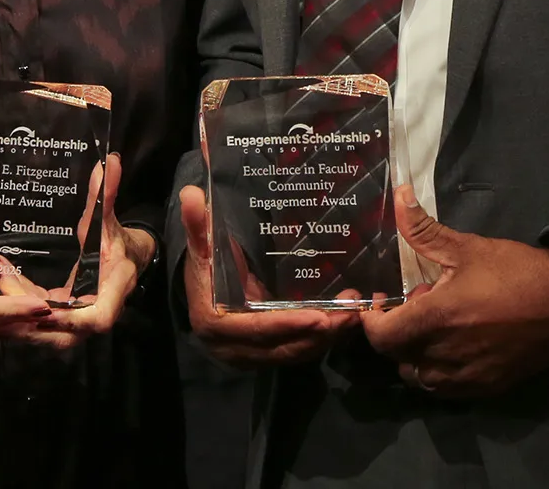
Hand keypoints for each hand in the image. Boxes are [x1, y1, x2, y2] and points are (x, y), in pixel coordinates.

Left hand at [0, 153, 154, 348]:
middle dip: (29, 324)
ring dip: (16, 316)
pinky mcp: (60, 316)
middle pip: (62, 336)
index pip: (95, 319)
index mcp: (111, 291)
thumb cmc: (115, 239)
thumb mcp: (108, 217)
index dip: (71, 320)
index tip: (45, 306)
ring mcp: (75, 318)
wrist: (125, 258)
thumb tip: (108, 161)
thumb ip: (105, 194)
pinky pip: (36, 318)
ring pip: (44, 331)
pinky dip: (16, 305)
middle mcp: (92, 311)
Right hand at [180, 183, 359, 368]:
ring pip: (296, 352)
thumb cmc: (204, 268)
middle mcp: (235, 348)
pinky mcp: (269, 355)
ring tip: (356, 315)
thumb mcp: (201, 247)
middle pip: (284, 346)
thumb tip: (191, 193)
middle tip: (351, 313)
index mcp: (216, 324)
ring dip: (328, 337)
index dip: (288, 325)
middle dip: (320, 333)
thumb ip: (197, 226)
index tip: (320, 317)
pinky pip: (300, 351)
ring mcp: (253, 355)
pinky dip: (323, 340)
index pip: (257, 329)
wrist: (202, 294)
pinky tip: (346, 323)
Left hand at [361, 186, 548, 395]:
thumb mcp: (466, 247)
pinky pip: (446, 389)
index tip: (380, 301)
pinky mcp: (486, 388)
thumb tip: (399, 195)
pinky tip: (455, 344)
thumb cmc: (515, 271)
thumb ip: (423, 229)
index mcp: (436, 320)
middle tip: (415, 306)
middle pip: (396, 357)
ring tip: (436, 326)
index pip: (381, 336)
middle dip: (395, 333)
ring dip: (415, 355)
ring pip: (419, 378)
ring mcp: (466, 377)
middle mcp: (445, 356)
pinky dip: (439, 372)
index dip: (372, 320)